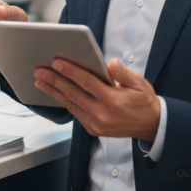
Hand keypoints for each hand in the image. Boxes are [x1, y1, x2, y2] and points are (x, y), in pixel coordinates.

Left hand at [34, 58, 160, 140]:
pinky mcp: (92, 129)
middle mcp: (102, 114)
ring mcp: (96, 123)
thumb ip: (123, 73)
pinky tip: (54, 92)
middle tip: (40, 70)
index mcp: (113, 100)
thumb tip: (110, 63)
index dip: (70, 71)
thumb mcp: (140, 83)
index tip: (56, 62)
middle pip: (73, 93)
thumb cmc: (144, 101)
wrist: (150, 125)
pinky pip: (74, 112)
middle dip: (54, 80)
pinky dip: (63, 101)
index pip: (87, 82)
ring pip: (70, 104)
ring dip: (53, 91)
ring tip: (40, 80)